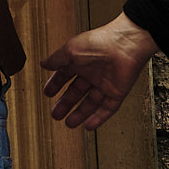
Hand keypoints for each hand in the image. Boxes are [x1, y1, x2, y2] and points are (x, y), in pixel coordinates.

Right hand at [41, 12, 159, 129]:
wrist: (125, 45)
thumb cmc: (99, 42)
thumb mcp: (70, 50)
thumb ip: (56, 60)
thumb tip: (43, 64)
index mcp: (80, 62)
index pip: (64, 76)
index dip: (55, 85)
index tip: (48, 93)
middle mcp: (92, 74)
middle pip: (76, 93)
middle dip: (65, 104)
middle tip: (55, 114)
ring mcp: (105, 84)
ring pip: (90, 103)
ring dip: (79, 114)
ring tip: (68, 123)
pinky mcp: (117, 92)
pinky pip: (107, 109)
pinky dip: (98, 118)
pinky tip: (89, 126)